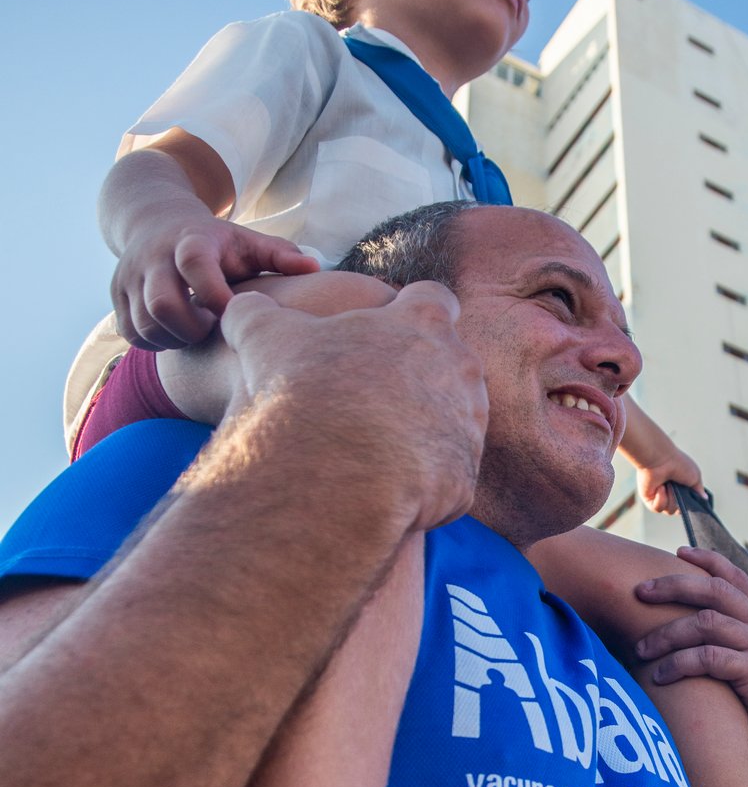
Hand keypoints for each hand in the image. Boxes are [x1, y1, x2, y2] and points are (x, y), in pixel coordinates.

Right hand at [112, 214, 319, 349]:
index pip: (195, 266)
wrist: (156, 220)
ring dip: (172, 339)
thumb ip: (280, 256)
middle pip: (161, 303)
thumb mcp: (248, 242)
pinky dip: (153, 342)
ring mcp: (129, 275)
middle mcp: (154, 257)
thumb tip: (316, 269)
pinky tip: (175, 333)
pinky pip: (129, 332)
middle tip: (210, 329)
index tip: (233, 315)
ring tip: (194, 330)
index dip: (216, 297)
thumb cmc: (217, 243)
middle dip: (190, 329)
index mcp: (191, 241)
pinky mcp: (116, 293)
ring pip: (143, 323)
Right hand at [219, 278, 487, 534]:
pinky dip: (423, 479)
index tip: (392, 329)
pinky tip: (386, 486)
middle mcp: (460, 367)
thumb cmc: (301, 392)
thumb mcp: (265, 339)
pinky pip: (448, 475)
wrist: (332, 471)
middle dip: (422, 377)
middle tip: (378, 398)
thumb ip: (257, 313)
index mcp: (422, 322)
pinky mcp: (465, 476)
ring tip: (379, 446)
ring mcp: (468, 424)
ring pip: (456, 421)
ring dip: (426, 428)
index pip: (434, 300)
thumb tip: (241, 306)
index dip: (412, 313)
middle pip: (452, 363)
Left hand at [633, 546, 747, 778]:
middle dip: (673, 586)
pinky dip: (679, 664)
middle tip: (639, 592)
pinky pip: (709, 658)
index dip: (708, 560)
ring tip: (640, 649)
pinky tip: (660, 677)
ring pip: (706, 623)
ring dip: (667, 634)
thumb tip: (710, 642)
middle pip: (715, 590)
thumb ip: (745, 647)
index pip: (737, 577)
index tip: (678, 552)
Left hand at [635, 447, 705, 514]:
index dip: (689, 504)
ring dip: (671, 498)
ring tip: (667, 485)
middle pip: (678, 510)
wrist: (661, 460)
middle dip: (680, 501)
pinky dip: (661, 498)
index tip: (691, 497)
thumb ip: (699, 490)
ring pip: (669, 510)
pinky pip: (658, 508)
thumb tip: (704, 498)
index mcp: (680, 488)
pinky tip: (660, 487)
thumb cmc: (678, 464)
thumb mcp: (695, 476)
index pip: (686, 505)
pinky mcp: (649, 499)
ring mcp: (659, 497)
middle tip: (678, 488)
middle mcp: (669, 494)